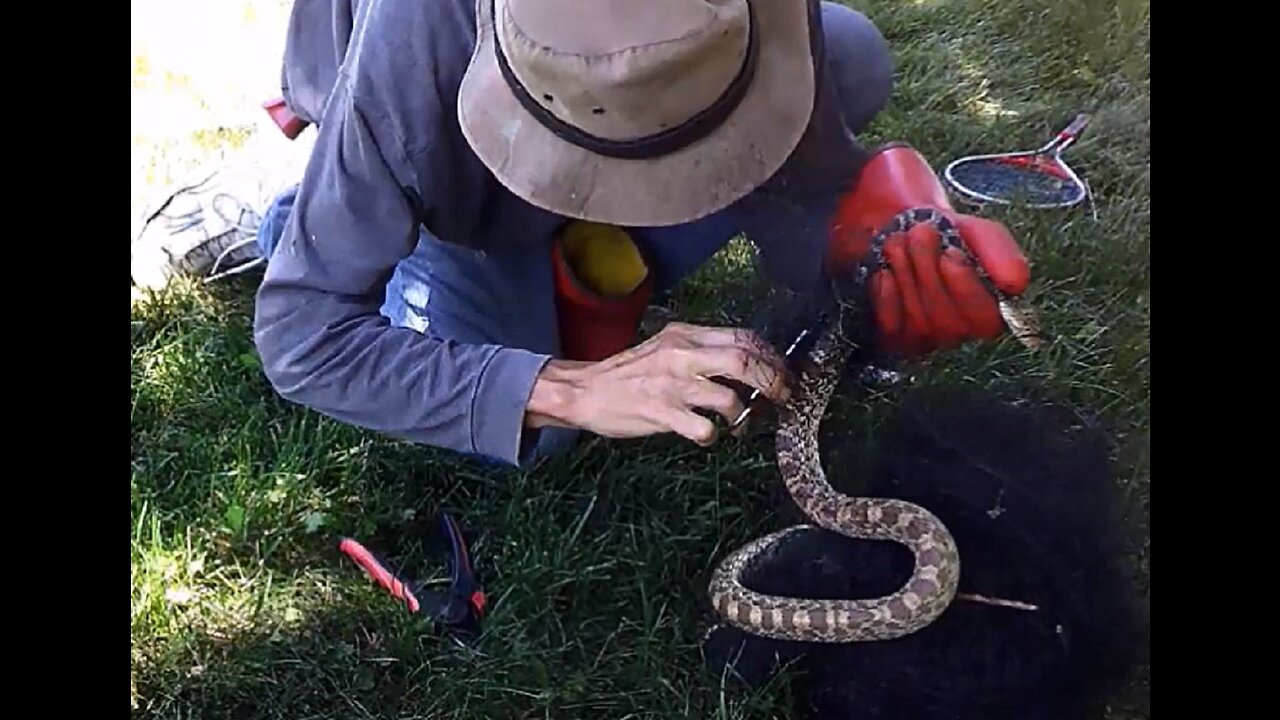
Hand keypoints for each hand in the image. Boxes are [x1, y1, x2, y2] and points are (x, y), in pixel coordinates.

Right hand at [525, 322, 790, 445]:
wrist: (585, 391)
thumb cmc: (629, 374)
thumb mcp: (665, 348)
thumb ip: (701, 351)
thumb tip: (745, 362)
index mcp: (685, 335)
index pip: (742, 337)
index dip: (771, 356)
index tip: (782, 372)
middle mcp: (681, 355)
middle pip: (744, 361)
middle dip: (772, 381)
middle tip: (782, 397)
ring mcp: (672, 385)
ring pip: (729, 398)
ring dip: (743, 415)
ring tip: (738, 422)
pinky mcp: (662, 413)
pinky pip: (704, 428)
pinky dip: (714, 436)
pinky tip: (708, 435)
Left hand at [826, 144, 1031, 356]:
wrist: (903, 231)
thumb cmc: (948, 237)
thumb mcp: (977, 233)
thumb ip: (1000, 253)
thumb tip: (1016, 284)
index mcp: (989, 311)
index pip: (985, 320)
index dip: (965, 287)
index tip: (950, 252)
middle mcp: (960, 332)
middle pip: (946, 320)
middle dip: (928, 271)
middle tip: (919, 233)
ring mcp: (927, 339)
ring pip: (918, 319)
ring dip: (906, 274)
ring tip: (898, 242)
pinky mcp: (897, 338)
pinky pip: (892, 324)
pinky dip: (886, 293)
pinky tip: (885, 271)